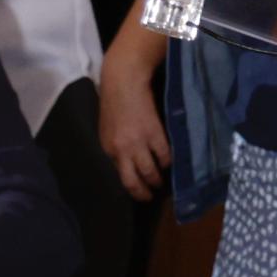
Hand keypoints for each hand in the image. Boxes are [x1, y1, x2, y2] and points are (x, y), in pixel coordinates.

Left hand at [99, 61, 170, 200]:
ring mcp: (139, 143)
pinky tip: (169, 161)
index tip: (138, 191)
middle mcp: (122, 150)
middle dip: (143, 193)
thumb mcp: (107, 129)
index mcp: (108, 149)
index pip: (119, 176)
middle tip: (151, 196)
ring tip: (161, 181)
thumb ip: (116, 147)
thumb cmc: (114, 102)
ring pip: (150, 173)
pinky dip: (168, 162)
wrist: (124, 81)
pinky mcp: (154, 134)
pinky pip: (164, 156)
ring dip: (157, 180)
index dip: (130, 187)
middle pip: (133, 182)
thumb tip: (126, 163)